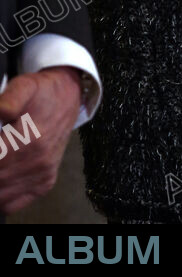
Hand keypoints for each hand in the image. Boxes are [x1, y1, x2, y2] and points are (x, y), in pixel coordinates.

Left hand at [0, 67, 81, 213]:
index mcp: (31, 139)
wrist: (67, 98)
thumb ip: (8, 100)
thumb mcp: (23, 87)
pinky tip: (2, 179)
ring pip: (3, 195)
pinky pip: (15, 202)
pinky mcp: (45, 182)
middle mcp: (38, 162)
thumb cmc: (42, 93)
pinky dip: (3, 197)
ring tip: (0, 159)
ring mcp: (42, 175)